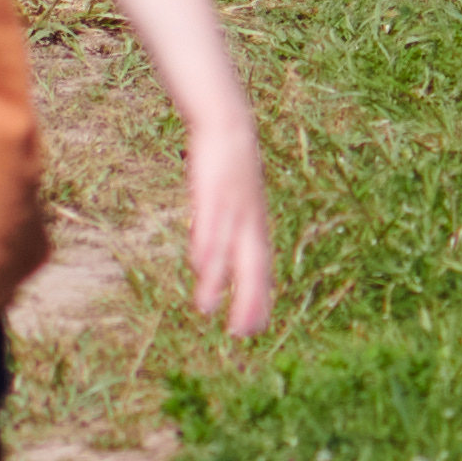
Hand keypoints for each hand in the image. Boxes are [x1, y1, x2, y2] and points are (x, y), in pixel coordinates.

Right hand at [182, 128, 279, 340]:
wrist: (229, 126)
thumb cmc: (230, 170)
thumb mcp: (236, 205)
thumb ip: (230, 233)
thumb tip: (211, 264)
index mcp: (255, 226)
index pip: (262, 270)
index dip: (258, 299)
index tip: (253, 330)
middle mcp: (250, 221)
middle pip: (252, 267)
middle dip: (246, 300)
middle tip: (239, 333)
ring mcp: (234, 207)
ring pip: (228, 249)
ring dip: (217, 281)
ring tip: (205, 309)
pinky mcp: (215, 191)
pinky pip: (211, 223)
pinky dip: (206, 244)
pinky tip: (199, 265)